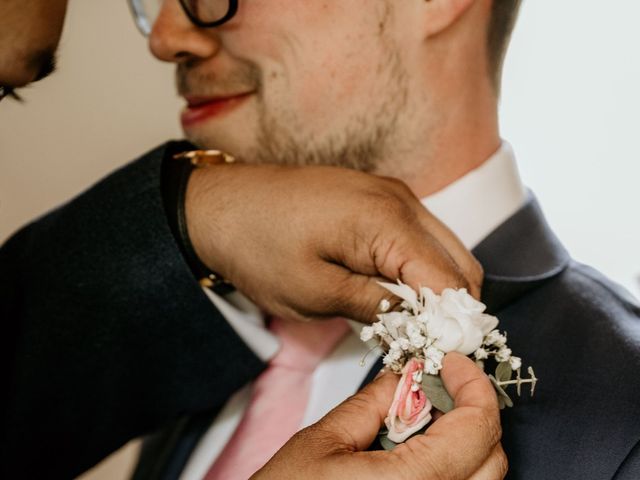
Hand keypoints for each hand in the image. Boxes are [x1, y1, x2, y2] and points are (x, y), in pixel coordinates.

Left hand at [186, 164, 482, 322]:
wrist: (221, 204)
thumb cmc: (259, 248)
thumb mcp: (314, 292)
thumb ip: (376, 306)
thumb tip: (420, 324)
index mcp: (387, 222)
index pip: (449, 280)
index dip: (453, 324)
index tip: (445, 358)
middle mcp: (401, 200)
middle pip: (460, 262)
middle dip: (453, 308)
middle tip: (430, 345)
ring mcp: (392, 194)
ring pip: (444, 248)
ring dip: (438, 286)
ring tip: (414, 324)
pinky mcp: (379, 196)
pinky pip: (420, 235)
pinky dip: (421, 266)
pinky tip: (398, 292)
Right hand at [253, 353, 506, 479]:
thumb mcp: (322, 443)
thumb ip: (371, 404)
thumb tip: (404, 378)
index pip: (476, 429)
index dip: (472, 385)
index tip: (453, 364)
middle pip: (491, 457)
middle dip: (471, 410)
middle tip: (439, 385)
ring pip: (481, 479)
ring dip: (463, 439)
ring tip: (424, 418)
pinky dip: (452, 466)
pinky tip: (418, 452)